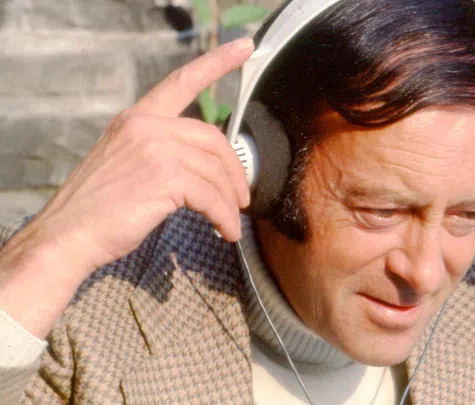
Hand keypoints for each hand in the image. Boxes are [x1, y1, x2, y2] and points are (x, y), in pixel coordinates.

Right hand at [0, 38, 253, 336]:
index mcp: (137, 117)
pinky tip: (225, 231)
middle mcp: (146, 125)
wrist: (68, 235)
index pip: (182, 82)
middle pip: (212, 138)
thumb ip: (162, 150)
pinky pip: (211, 196)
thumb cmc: (100, 208)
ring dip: (229, 201)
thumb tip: (206, 164)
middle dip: (234, 170)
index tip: (244, 47)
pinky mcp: (164, 176)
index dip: (217, 63)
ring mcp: (155, 148)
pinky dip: (224, 217)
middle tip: (241, 198)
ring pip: (215, 171)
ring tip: (231, 223)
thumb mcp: (128, 162)